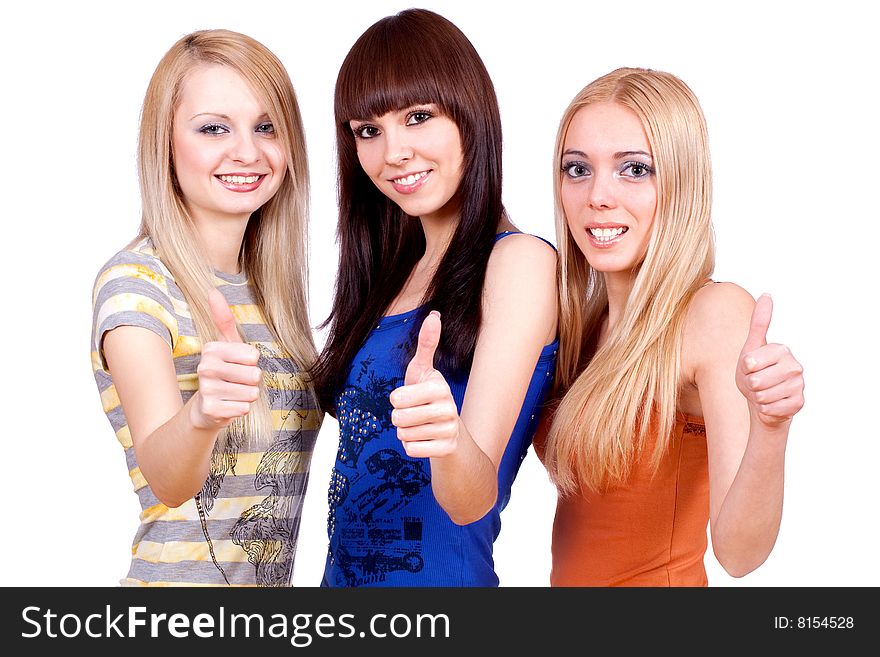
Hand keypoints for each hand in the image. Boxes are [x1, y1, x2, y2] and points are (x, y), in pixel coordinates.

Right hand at [190, 288, 261, 429]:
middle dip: (251, 382)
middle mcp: (206, 368)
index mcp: (211, 349)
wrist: (206, 408)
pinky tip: (228, 406)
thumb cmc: (223, 372)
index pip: (253, 356)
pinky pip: (244, 408)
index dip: (251, 364)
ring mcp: (207, 390)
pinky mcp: (211, 410)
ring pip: (251, 393)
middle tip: (236, 382)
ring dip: (247, 396)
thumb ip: (223, 319)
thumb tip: (212, 291)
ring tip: (233, 394)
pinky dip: (241, 409)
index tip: (237, 365)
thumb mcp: (226, 345)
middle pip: (254, 375)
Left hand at [389, 311, 459, 457]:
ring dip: (406, 433)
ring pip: (404, 435)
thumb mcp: (423, 371)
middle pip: (398, 418)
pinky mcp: (447, 449)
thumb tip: (434, 315)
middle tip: (413, 415)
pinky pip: (411, 450)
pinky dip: (412, 447)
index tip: (408, 398)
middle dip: (399, 419)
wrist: (450, 434)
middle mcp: (448, 407)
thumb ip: (426, 344)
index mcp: (439, 386)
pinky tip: (425, 441)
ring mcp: (450, 429)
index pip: (396, 398)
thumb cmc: (428, 397)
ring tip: (420, 427)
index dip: (396, 400)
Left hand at [736, 294, 804, 428]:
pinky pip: (771, 409)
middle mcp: (795, 366)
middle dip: (749, 385)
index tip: (750, 367)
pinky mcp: (799, 403)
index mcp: (782, 350)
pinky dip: (765, 409)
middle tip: (756, 383)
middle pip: (756, 381)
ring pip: (763, 396)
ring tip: (763, 393)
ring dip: (757, 398)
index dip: (744, 368)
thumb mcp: (750, 347)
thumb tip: (767, 294)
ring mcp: (799, 385)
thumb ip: (759, 323)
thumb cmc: (754, 372)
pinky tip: (771, 404)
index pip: (750, 362)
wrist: (763, 401)